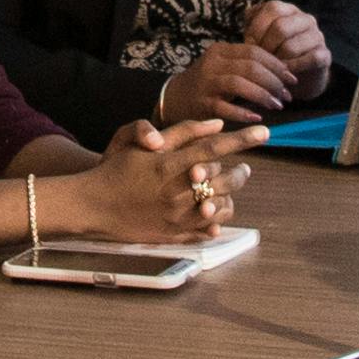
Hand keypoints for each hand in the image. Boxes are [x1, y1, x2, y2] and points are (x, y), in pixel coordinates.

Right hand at [75, 116, 257, 243]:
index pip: (214, 149)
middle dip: (240, 172)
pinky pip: (208, 229)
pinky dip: (217, 219)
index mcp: (169, 166)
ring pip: (220, 206)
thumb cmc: (116, 170)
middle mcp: (176, 192)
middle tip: (244, 168)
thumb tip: (216, 124)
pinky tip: (212, 210)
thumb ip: (181, 133)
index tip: (266, 134)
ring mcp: (176, 216)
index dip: (242, 140)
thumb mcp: (140, 143)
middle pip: (223, 180)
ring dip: (230, 196)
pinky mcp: (174, 234)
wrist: (93, 206)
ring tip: (227, 189)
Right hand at [155, 32, 307, 123]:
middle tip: (286, 96)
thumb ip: (247, 65)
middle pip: (250, 67)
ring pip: (239, 84)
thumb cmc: (208, 82)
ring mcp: (206, 83)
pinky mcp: (202, 103)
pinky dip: (244, 112)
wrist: (174, 98)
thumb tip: (283, 73)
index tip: (291, 79)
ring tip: (276, 106)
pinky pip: (225, 107)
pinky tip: (257, 117)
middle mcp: (213, 63)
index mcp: (221, 51)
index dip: (277, 65)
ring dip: (262, 95)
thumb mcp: (224, 66)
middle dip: (273, 81)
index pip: (255, 51)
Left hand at [241, 0, 336, 99]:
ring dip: (277, 61)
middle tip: (259, 59)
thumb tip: (248, 37)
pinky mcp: (325, 55)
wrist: (296, 76)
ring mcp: (317, 36)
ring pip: (291, 47)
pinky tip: (285, 74)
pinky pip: (309, 60)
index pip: (272, 8)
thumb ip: (252, 30)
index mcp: (288, 10)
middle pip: (281, 27)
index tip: (248, 44)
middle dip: (265, 46)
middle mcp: (305, 19)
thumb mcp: (259, 37)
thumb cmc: (273, 53)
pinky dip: (293, 68)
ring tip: (270, 68)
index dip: (257, 27)